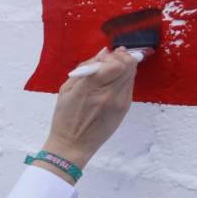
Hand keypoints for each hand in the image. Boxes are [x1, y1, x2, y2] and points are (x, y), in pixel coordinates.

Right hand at [42, 47, 137, 169]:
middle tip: (112, 59)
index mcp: (90, 88)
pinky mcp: (124, 109)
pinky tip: (113, 82)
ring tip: (112, 70)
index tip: (105, 57)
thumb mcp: (66, 90)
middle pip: (128, 67)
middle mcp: (108, 95)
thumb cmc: (65, 117)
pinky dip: (124, 79)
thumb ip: (85, 69)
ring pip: (131, 75)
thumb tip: (104, 52)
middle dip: (121, 58)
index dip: (113, 56)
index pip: (115, 64)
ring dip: (124, 68)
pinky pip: (129, 86)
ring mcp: (119, 103)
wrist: (73, 145)